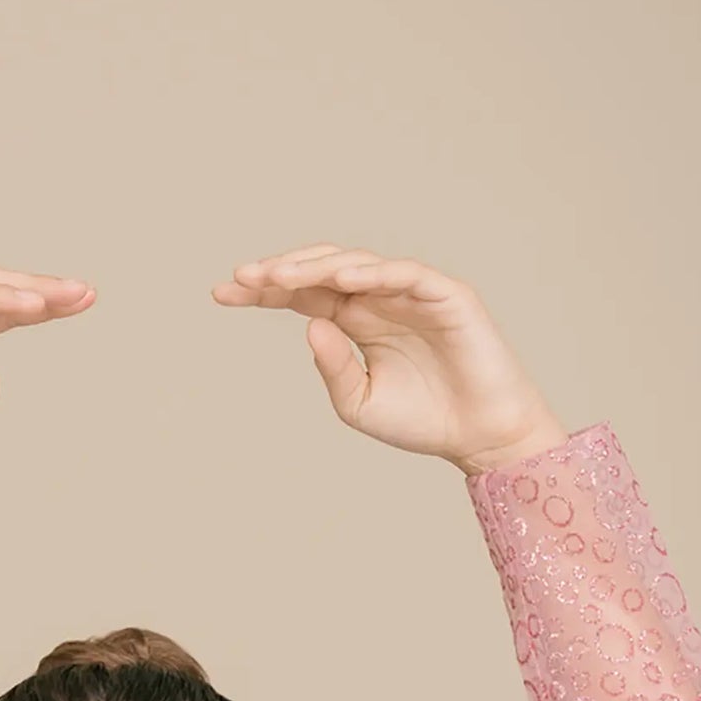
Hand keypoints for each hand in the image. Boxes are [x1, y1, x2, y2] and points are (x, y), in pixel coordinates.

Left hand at [210, 245, 567, 472]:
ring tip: (279, 277)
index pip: (301, 295)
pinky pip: (404, 273)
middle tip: (242, 277)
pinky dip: (373, 273)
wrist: (479, 436)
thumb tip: (309, 324)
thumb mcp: (359, 402)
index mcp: (354, 321)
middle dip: (280, 271)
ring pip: (356, 263)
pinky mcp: (445, 293)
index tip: (220, 292)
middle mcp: (377, 298)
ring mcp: (410, 291)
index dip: (263, 290)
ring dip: (316, 267)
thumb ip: (332, 366)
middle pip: (320, 271)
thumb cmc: (422, 421)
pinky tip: (340, 280)